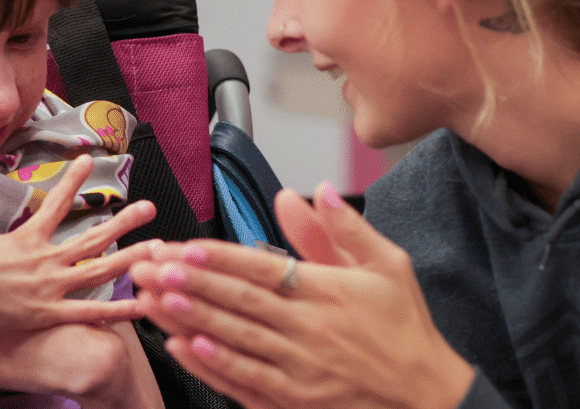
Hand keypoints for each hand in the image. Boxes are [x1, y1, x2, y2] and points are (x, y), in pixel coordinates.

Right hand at [0, 155, 158, 333]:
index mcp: (25, 240)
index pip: (55, 203)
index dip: (73, 180)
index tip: (90, 160)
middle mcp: (44, 260)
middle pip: (93, 237)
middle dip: (124, 221)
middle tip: (150, 206)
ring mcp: (50, 287)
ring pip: (100, 269)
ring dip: (132, 257)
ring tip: (159, 247)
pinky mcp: (48, 313)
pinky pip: (90, 311)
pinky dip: (118, 308)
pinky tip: (144, 304)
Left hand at [131, 183, 473, 408]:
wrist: (427, 395)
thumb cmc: (406, 329)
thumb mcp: (388, 265)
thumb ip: (344, 228)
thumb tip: (312, 191)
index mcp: (327, 292)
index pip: (263, 269)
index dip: (221, 257)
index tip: (186, 246)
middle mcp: (308, 330)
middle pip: (239, 301)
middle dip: (190, 282)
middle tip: (152, 266)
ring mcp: (298, 369)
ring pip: (233, 339)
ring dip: (190, 318)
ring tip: (154, 299)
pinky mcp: (293, 401)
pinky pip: (244, 381)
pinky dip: (211, 365)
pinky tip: (184, 348)